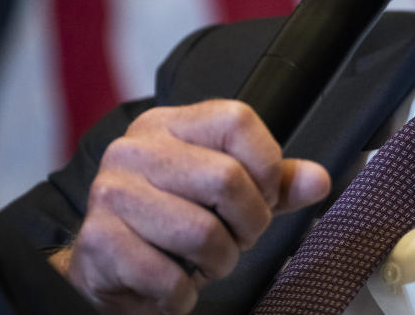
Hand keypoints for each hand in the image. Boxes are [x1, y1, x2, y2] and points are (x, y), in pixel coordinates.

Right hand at [50, 100, 329, 313]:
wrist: (107, 267)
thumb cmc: (173, 222)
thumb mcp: (227, 193)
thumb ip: (274, 183)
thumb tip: (316, 180)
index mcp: (170, 125)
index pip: (237, 121)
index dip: (266, 166)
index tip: (262, 195)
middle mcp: (136, 149)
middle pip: (226, 178)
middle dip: (248, 224)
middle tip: (239, 238)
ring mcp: (112, 192)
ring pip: (201, 231)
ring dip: (219, 262)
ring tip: (207, 261)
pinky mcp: (97, 240)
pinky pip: (167, 276)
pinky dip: (183, 292)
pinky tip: (175, 283)